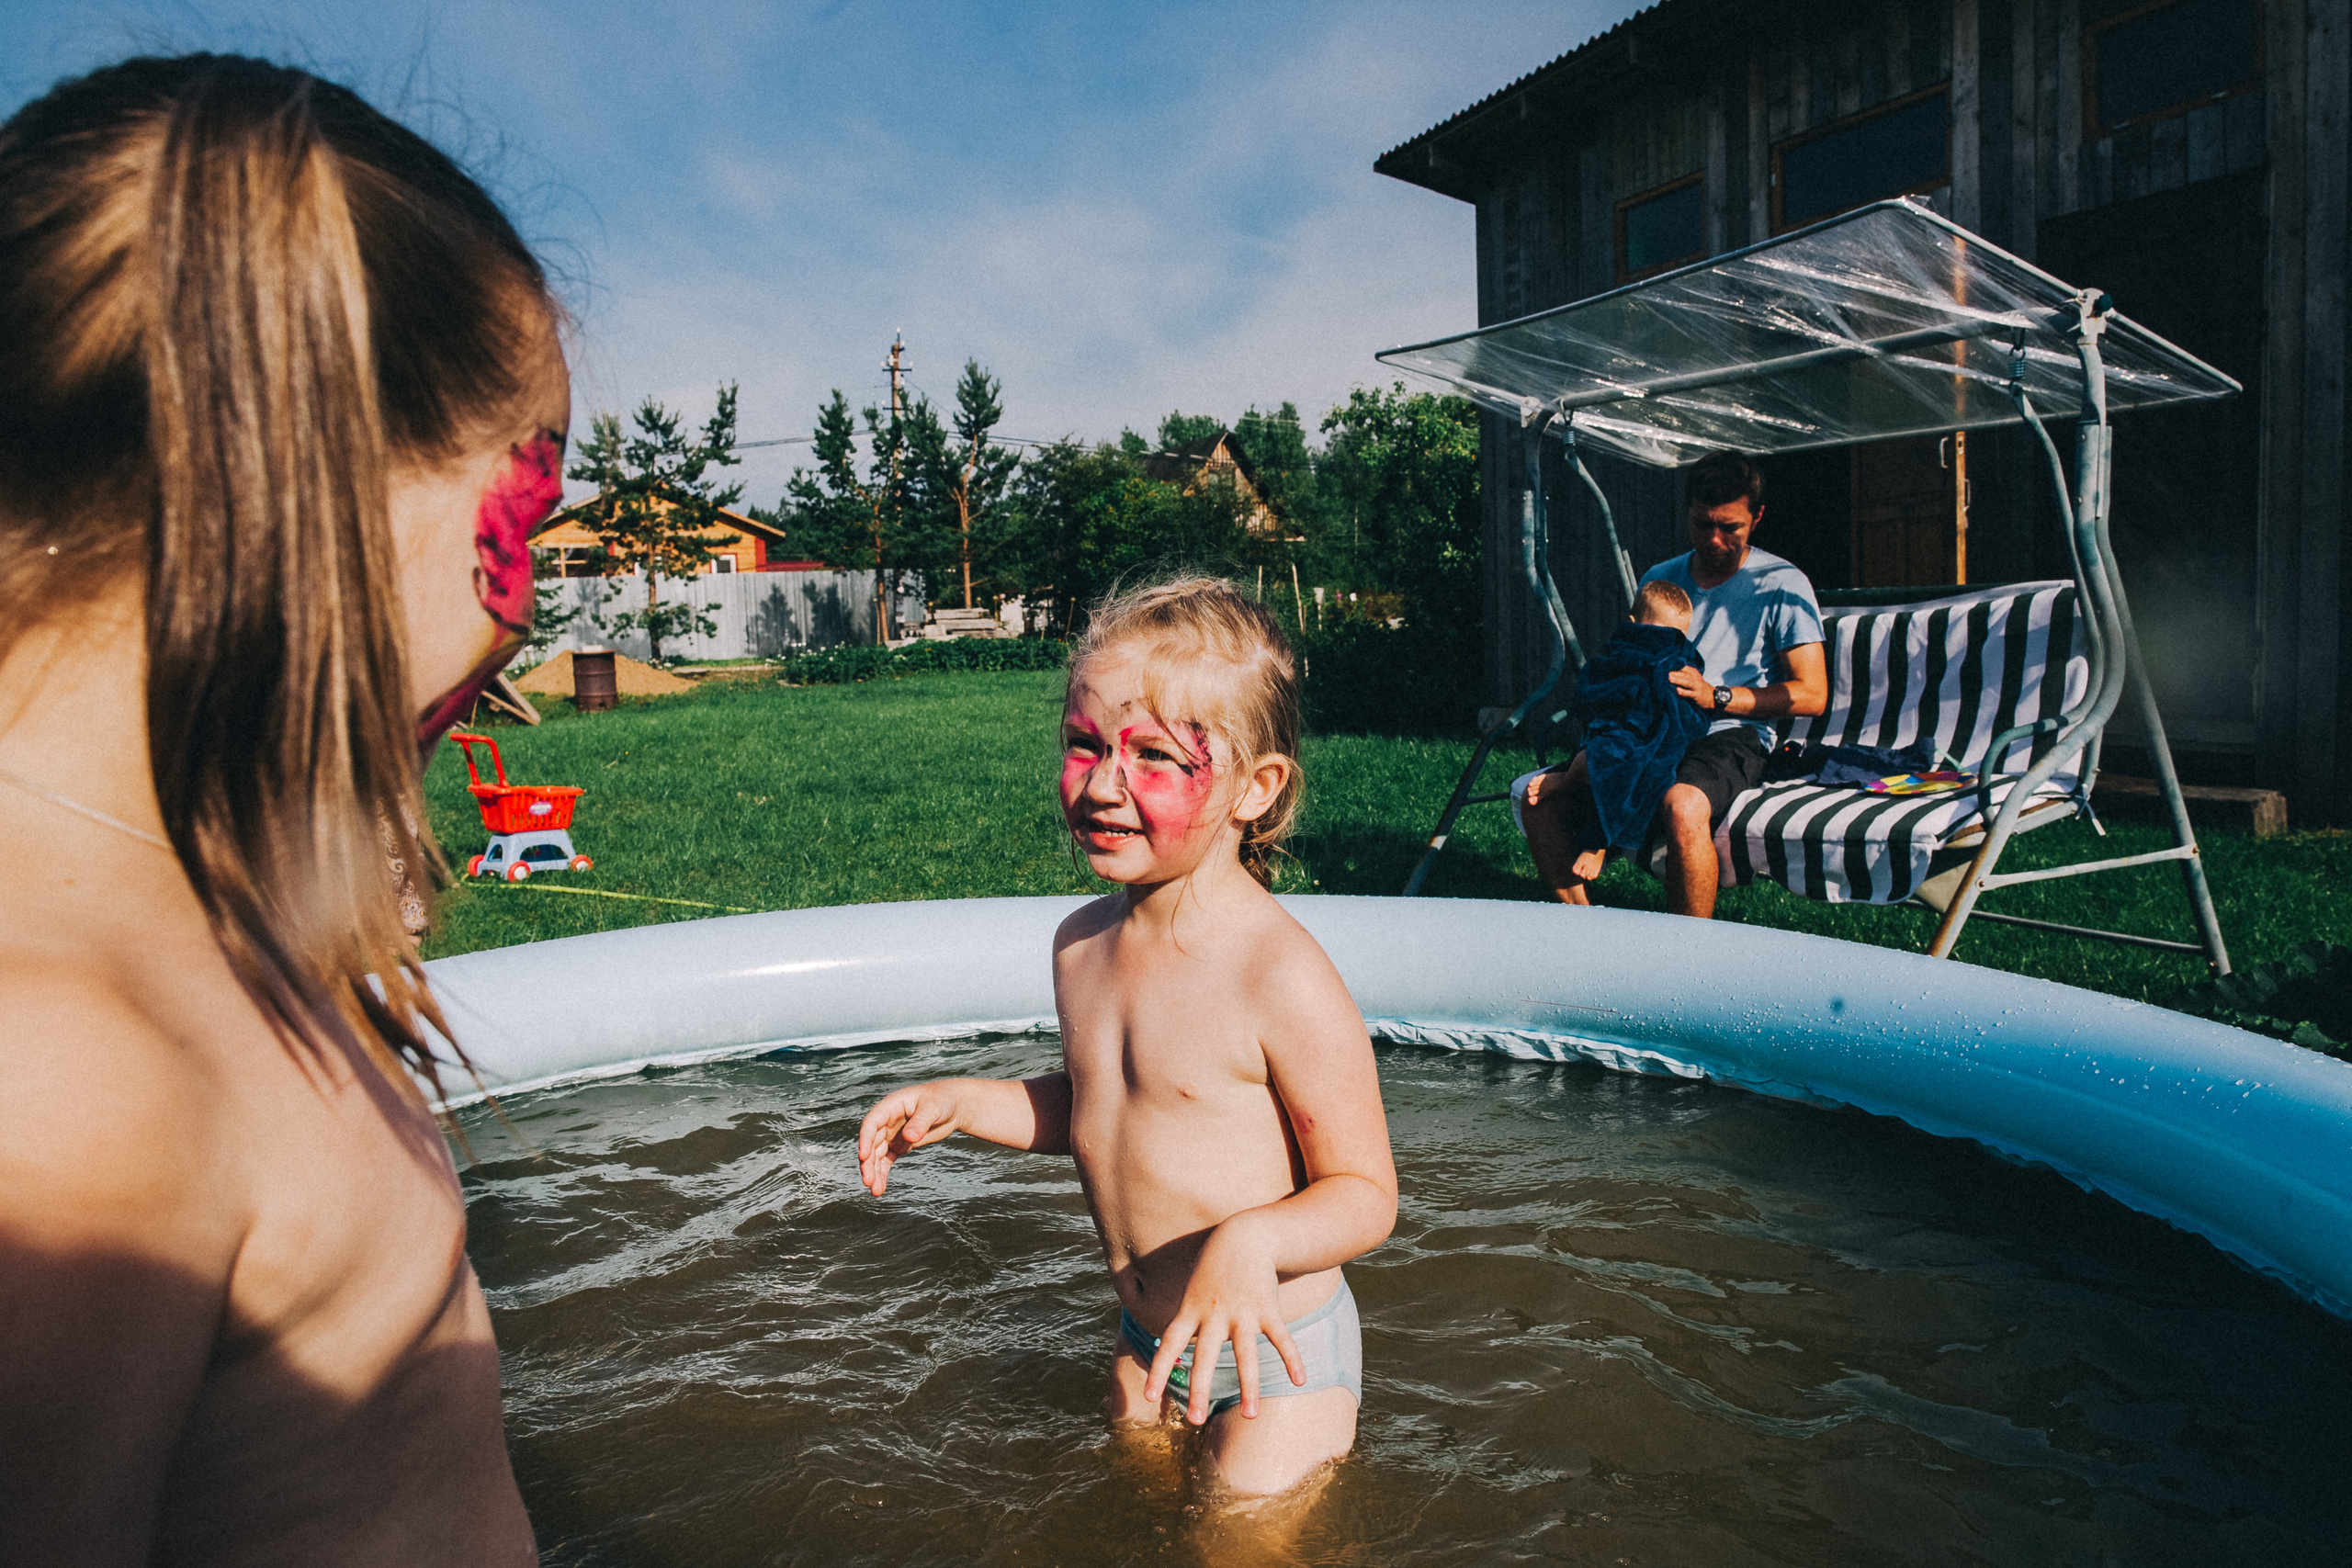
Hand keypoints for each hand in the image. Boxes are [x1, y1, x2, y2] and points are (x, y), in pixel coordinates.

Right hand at [855, 1081, 965, 1195]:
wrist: (952, 1105)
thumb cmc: (942, 1100)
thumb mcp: (933, 1108)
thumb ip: (920, 1122)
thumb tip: (908, 1137)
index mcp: (891, 1106)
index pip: (872, 1123)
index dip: (865, 1139)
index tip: (864, 1156)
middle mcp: (887, 1121)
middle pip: (872, 1142)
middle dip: (868, 1162)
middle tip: (868, 1181)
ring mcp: (891, 1134)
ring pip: (877, 1154)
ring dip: (874, 1172)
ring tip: (875, 1191)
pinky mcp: (899, 1145)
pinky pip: (886, 1160)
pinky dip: (883, 1173)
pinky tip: (880, 1188)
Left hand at [1142, 1214, 1304, 1425]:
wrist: (1243, 1236)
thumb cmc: (1213, 1269)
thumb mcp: (1192, 1292)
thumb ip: (1186, 1323)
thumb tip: (1176, 1353)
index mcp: (1191, 1311)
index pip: (1169, 1343)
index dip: (1159, 1370)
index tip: (1150, 1397)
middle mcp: (1214, 1314)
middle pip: (1204, 1355)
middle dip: (1199, 1389)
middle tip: (1194, 1421)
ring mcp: (1242, 1312)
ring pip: (1245, 1354)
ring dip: (1248, 1387)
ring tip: (1250, 1416)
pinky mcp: (1267, 1308)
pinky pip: (1281, 1338)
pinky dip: (1292, 1359)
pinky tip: (1299, 1380)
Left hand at [1668, 666, 1716, 708]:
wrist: (1713, 697)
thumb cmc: (1698, 688)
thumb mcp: (1693, 679)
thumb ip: (1682, 676)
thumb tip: (1666, 675)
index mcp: (1693, 673)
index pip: (1683, 667)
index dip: (1674, 667)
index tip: (1664, 666)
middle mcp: (1695, 678)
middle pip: (1684, 674)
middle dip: (1674, 673)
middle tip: (1664, 672)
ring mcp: (1697, 687)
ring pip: (1687, 683)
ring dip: (1678, 680)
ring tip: (1670, 679)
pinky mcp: (1697, 696)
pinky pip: (1690, 694)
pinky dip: (1684, 692)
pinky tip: (1677, 691)